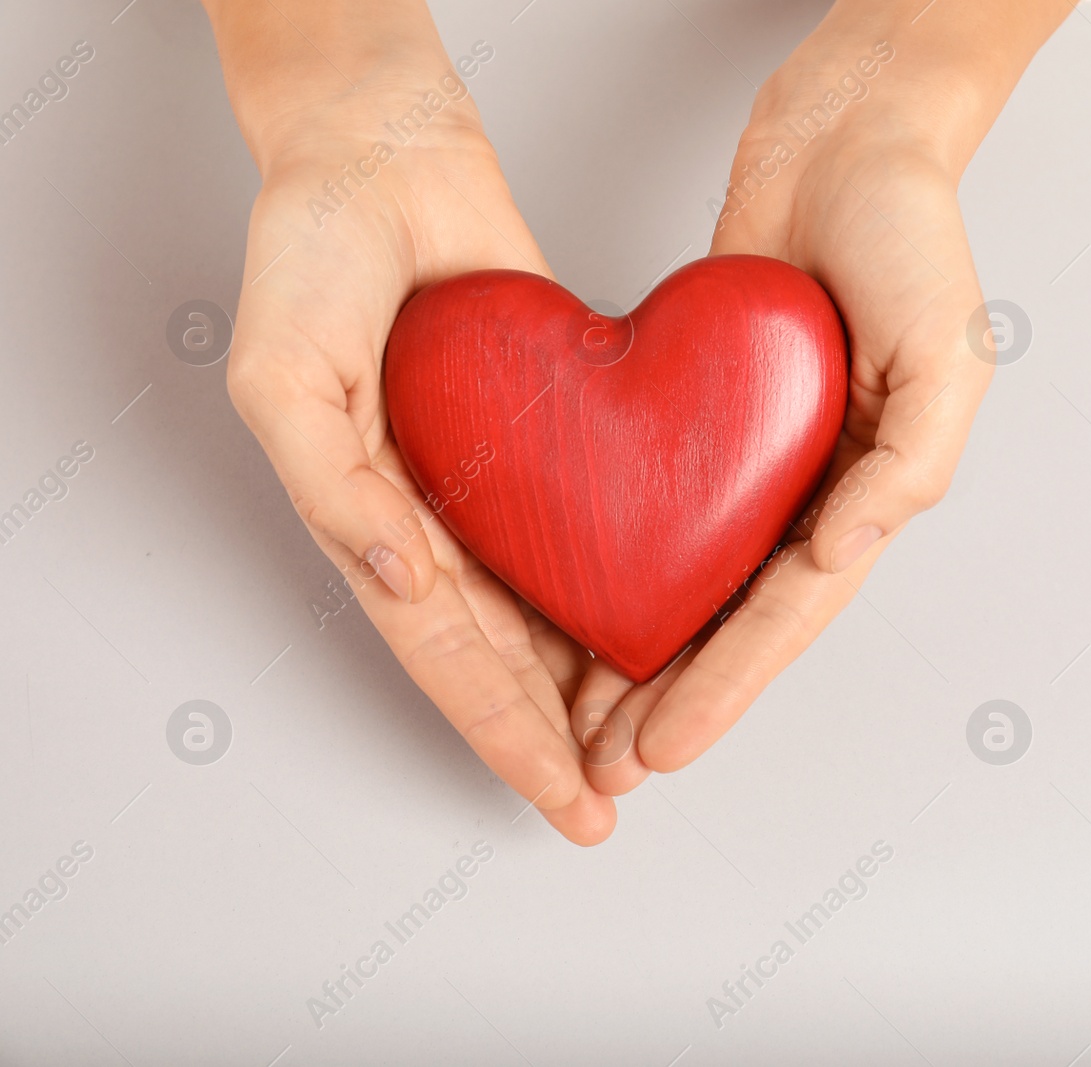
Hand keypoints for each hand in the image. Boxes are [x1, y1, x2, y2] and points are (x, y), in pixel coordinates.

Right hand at [215, 29, 614, 842]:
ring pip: (552, 605)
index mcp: (371, 519)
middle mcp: (437, 514)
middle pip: (504, 655)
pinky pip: (592, 522)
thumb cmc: (315, 250)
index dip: (502, 736)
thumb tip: (398, 579)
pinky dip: (623, 578)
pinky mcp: (548, 430)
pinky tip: (668, 619)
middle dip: (556, 736)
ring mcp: (495, 478)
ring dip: (594, 680)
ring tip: (650, 741)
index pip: (446, 657)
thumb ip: (332, 485)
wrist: (386, 154)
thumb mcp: (284, 371)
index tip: (564, 800)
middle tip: (616, 800)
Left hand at [574, 0, 1070, 792]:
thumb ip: (909, 461)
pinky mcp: (706, 407)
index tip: (665, 743)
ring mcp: (757, 449)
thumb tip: (845, 551)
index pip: (790, 610)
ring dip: (645, 649)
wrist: (845, 133)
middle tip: (611, 761)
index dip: (728, 683)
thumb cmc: (909, 229)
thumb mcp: (947, 351)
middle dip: (675, 694)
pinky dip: (626, 555)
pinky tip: (581, 594)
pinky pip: (660, 498)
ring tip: (587, 717)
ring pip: (692, 574)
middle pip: (736, 614)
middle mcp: (812, 482)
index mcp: (872, 486)